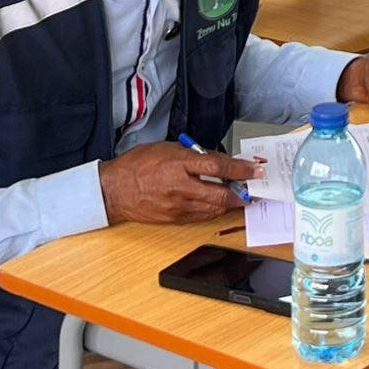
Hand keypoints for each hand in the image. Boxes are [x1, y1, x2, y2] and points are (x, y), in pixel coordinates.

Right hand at [98, 141, 254, 223]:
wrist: (114, 190)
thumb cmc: (138, 165)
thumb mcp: (168, 149)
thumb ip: (194, 155)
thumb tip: (218, 159)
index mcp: (178, 164)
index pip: (216, 165)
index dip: (239, 168)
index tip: (254, 168)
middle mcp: (179, 187)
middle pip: (219, 194)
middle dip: (241, 192)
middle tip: (254, 187)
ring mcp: (177, 206)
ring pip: (213, 208)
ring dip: (230, 202)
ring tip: (240, 195)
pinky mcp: (174, 219)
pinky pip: (201, 217)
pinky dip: (214, 210)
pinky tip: (219, 204)